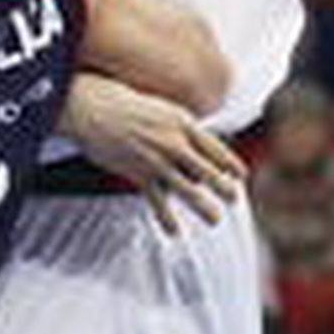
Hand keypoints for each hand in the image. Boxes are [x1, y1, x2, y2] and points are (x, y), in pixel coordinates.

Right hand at [62, 77, 245, 233]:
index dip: (230, 164)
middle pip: (209, 172)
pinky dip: (167, 219)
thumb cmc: (124, 101)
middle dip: (224, 188)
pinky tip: (174, 231)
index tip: (240, 175)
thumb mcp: (161, 106)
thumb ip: (179, 125)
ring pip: (189, 191)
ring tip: (216, 219)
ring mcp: (158, 160)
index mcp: (183, 123)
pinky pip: (158, 202)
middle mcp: (175, 143)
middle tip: (233, 198)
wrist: (92, 106)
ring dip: (205, 208)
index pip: (216, 148)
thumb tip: (193, 143)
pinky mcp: (139, 174)